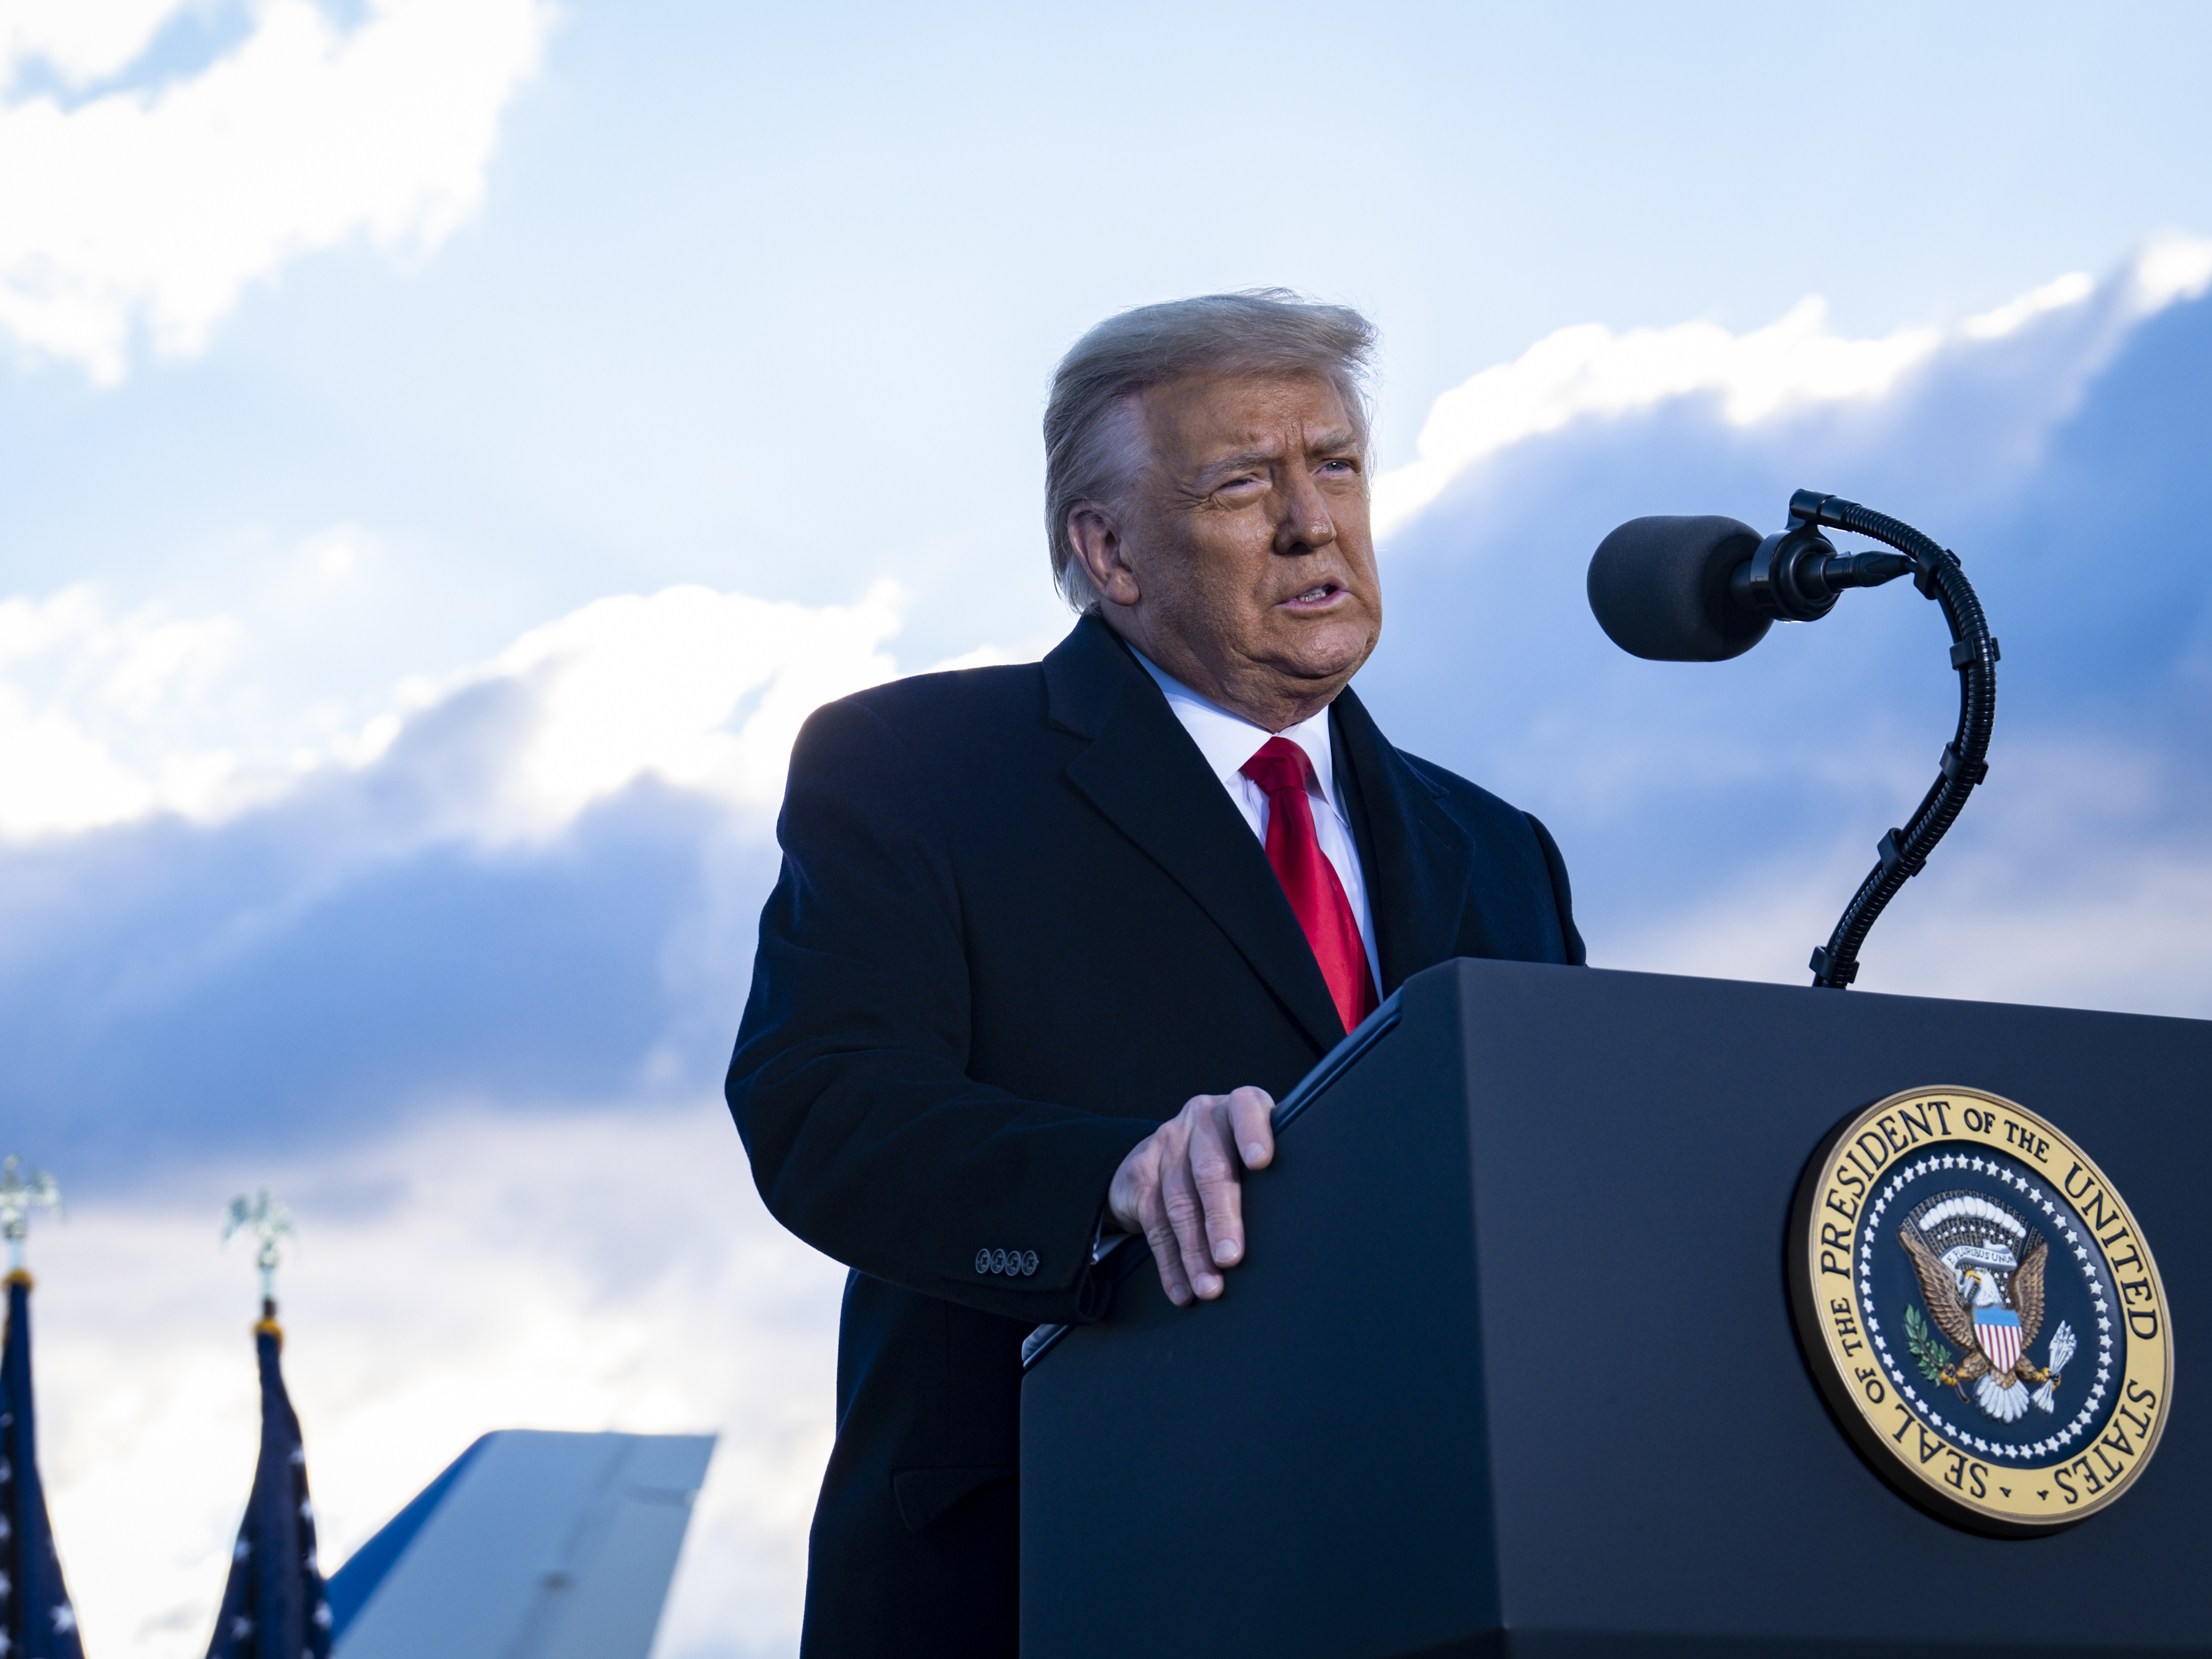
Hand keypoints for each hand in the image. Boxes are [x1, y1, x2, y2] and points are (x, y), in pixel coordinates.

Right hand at [1107, 1087, 1274, 1306]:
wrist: (1161, 1153)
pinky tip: (1183, 1289)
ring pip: (1179, 1202)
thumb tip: (1314, 1227)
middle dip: (1221, 1218)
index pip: (1246, 1108)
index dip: (1253, 1132)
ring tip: (1210, 1287)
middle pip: (1209, 1168)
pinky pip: (1154, 1224)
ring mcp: (1166, 1144)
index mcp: (1236, 1109)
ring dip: (1194, 1252)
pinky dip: (1170, 1263)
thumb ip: (1275, 1172)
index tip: (1261, 1162)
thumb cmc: (1229, 1157)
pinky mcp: (1140, 1173)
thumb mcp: (1251, 1150)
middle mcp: (1200, 1120)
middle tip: (1231, 1257)